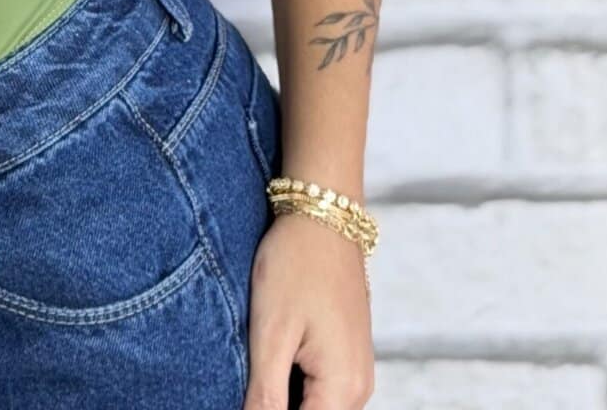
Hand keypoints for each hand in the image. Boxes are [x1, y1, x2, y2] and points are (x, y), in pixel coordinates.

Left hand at [243, 210, 374, 408]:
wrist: (324, 215)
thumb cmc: (295, 266)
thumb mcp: (270, 334)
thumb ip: (265, 397)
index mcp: (343, 389)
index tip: (247, 392)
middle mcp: (358, 389)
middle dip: (274, 405)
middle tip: (251, 370)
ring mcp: (356, 372)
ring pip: (315, 406)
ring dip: (282, 397)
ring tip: (256, 365)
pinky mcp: (347, 355)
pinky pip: (319, 389)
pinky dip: (292, 383)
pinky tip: (271, 357)